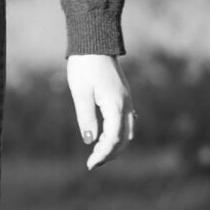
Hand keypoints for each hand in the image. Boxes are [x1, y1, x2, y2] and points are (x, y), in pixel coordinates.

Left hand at [67, 54, 133, 168]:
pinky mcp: (124, 97)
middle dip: (110, 153)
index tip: (90, 164)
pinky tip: (104, 138)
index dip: (102, 154)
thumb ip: (86, 117)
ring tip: (97, 153)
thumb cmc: (84, 66)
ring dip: (115, 145)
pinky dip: (118, 134)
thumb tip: (90, 140)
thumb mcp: (80, 92)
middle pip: (124, 138)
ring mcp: (127, 101)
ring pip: (128, 131)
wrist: (95, 44)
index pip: (113, 138)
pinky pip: (127, 122)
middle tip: (92, 163)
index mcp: (116, 105)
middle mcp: (126, 105)